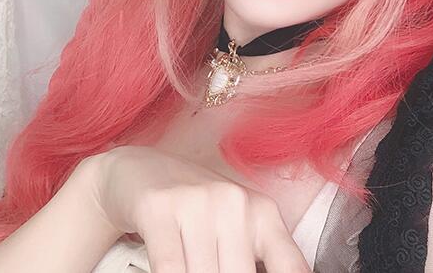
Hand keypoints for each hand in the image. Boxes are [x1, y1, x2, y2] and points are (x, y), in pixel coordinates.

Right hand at [89, 145, 311, 272]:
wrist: (140, 169)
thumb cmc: (196, 208)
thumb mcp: (236, 229)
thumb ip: (253, 258)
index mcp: (263, 213)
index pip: (291, 267)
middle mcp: (234, 202)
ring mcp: (197, 202)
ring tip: (191, 269)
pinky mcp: (159, 208)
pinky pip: (169, 269)